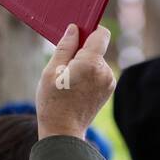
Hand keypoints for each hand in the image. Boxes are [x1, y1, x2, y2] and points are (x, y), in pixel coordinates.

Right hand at [36, 24, 115, 139]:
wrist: (63, 131)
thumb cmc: (53, 101)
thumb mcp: (51, 71)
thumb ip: (65, 47)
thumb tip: (74, 29)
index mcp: (91, 63)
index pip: (101, 33)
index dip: (88, 30)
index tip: (75, 36)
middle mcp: (105, 71)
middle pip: (96, 48)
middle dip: (81, 51)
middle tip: (64, 68)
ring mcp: (109, 82)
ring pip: (96, 61)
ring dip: (84, 64)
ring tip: (69, 81)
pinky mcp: (108, 90)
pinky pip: (98, 73)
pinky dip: (89, 75)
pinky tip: (76, 88)